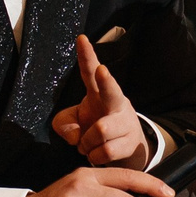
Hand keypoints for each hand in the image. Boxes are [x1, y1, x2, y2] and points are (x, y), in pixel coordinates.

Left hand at [51, 34, 152, 168]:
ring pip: (100, 130)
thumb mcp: (73, 123)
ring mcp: (126, 122)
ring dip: (87, 144)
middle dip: (106, 81)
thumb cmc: (96, 128)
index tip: (81, 39)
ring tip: (87, 147)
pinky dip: (95, 157)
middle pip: (111, 90)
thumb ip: (63, 124)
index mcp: (99, 92)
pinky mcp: (132, 142)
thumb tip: (74, 135)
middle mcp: (116, 102)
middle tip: (102, 72)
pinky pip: (106, 151)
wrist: (125, 150)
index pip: (91, 71)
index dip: (86, 55)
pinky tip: (97, 155)